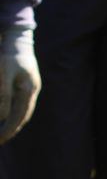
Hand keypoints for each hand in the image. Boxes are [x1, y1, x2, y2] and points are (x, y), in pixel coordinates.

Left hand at [0, 25, 39, 143]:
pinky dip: (13, 113)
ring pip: (22, 111)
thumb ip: (4, 93)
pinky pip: (20, 104)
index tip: (1, 139)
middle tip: (1, 140)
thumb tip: (2, 115)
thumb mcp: (3, 73)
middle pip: (23, 116)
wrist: (18, 38)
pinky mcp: (25, 85)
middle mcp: (32, 92)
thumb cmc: (9, 54)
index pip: (20, 116)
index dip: (10, 129)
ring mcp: (30, 89)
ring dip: (13, 122)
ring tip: (3, 132)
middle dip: (11, 129)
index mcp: (29, 91)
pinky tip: (6, 116)